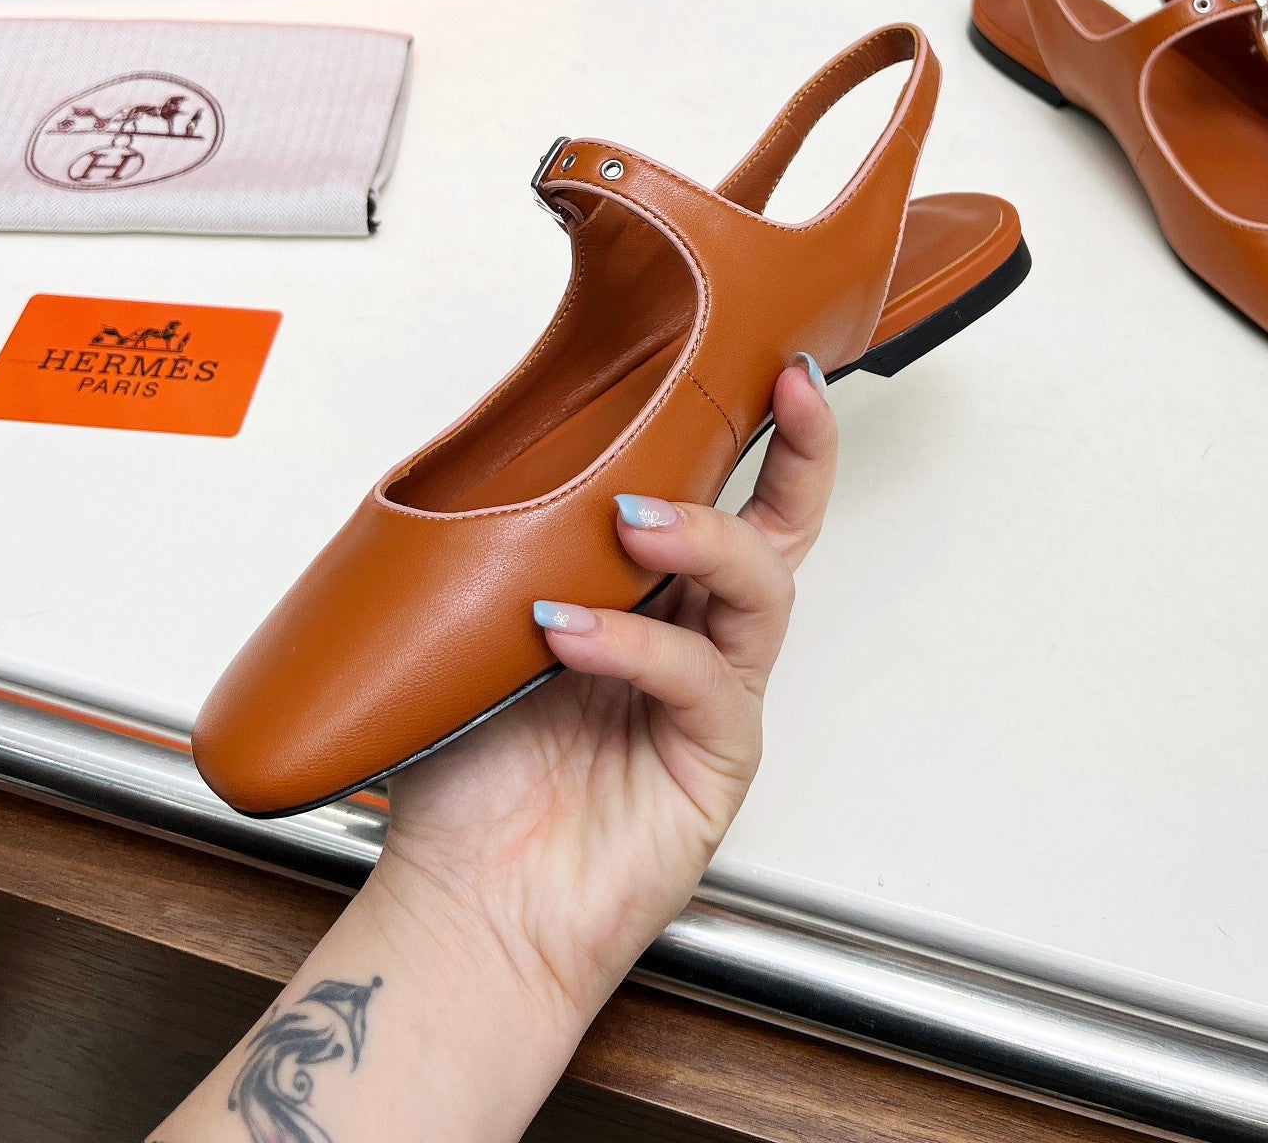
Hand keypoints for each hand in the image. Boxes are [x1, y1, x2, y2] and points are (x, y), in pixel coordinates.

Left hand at [371, 358, 837, 1022]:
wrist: (467, 907)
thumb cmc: (472, 775)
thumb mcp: (477, 628)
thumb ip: (505, 547)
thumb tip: (491, 449)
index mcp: (651, 591)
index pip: (722, 492)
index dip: (759, 427)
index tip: (770, 360)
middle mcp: (696, 634)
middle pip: (784, 528)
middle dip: (800, 451)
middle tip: (786, 391)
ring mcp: (713, 696)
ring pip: (760, 588)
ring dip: (703, 537)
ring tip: (631, 520)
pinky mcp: (715, 761)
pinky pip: (700, 680)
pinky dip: (636, 646)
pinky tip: (570, 632)